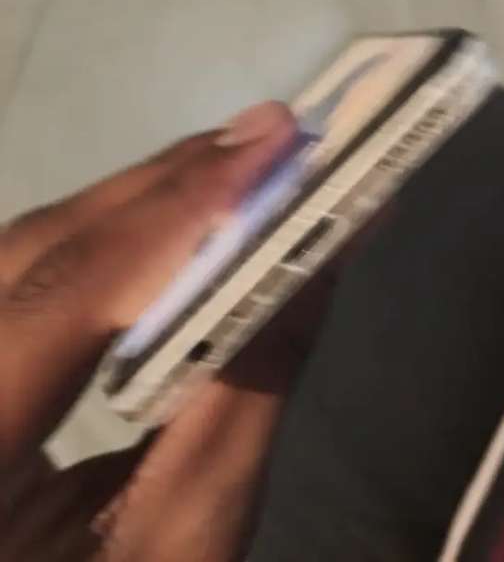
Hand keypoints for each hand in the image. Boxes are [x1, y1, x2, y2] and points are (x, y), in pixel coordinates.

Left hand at [0, 102, 332, 560]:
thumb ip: (243, 400)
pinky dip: (113, 233)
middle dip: (164, 190)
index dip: (171, 219)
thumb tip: (317, 261)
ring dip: (142, 200)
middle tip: (273, 139)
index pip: (59, 302)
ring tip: (244, 164)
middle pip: (34, 251)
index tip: (273, 152)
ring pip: (28, 244)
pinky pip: (32, 268)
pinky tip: (178, 212)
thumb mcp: (182, 544)